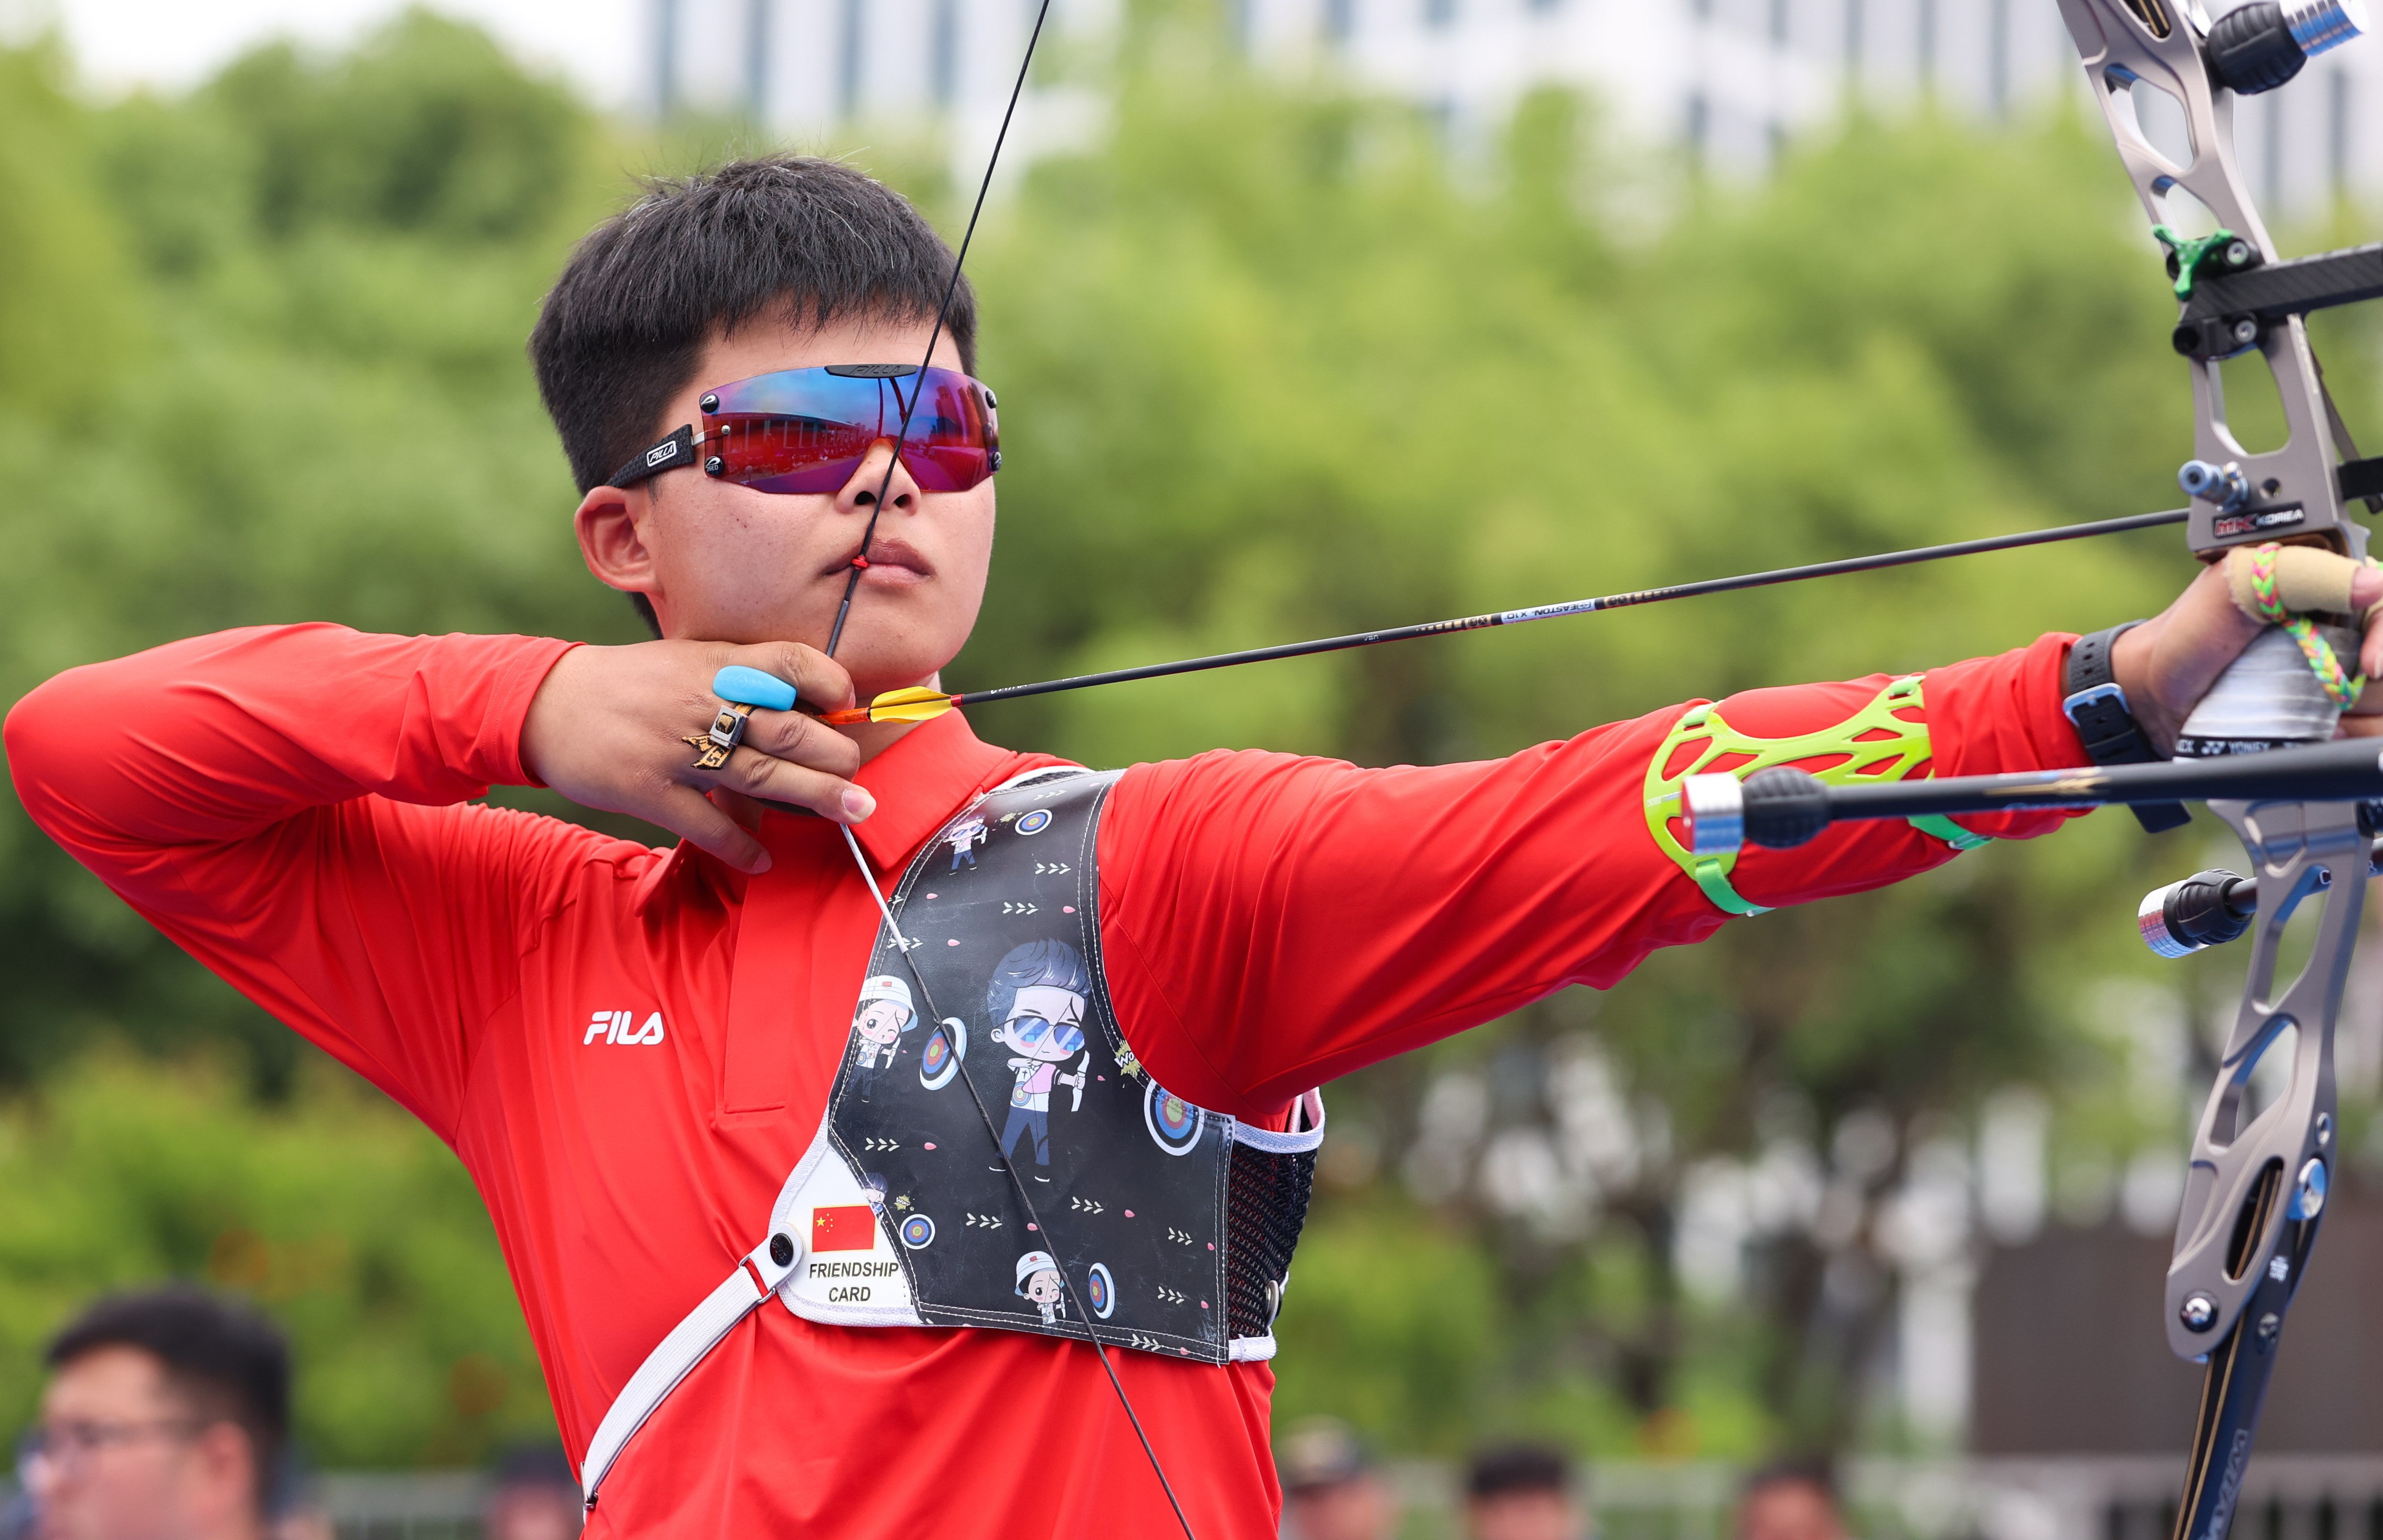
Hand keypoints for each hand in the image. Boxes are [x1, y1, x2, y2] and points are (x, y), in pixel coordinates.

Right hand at [520, 641, 870, 872]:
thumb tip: (800, 708)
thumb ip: (737, 680)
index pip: (789, 661)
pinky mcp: (650, 790)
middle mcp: (702, 702)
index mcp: (715, 664)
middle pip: (788, 729)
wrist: (547, 704)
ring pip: (762, 775)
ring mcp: (676, 749)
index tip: (849, 704)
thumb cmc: (628, 686)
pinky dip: (742, 846)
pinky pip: (708, 824)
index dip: (829, 682)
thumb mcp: (684, 663)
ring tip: (852, 810)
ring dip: (815, 797)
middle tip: (860, 778)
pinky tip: (762, 859)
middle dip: (835, 755)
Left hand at [2111, 556, 2382, 752]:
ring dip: (2358, 719)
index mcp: (2337, 592)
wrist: (2154, 696)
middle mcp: (2352, 636)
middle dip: (2366, 686)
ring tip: (2310, 714)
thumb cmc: (2188, 634)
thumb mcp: (2236, 584)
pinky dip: (2347, 742)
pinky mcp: (2334, 724)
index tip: (2371, 667)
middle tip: (2325, 691)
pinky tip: (2315, 734)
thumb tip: (2374, 583)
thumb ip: (2303, 574)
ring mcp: (2345, 683)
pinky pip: (2369, 740)